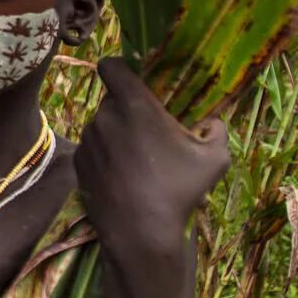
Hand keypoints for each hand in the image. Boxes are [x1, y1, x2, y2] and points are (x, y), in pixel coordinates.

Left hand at [76, 57, 228, 260]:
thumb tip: (214, 124)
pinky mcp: (78, 163)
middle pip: (112, 99)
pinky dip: (105, 155)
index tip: (133, 78)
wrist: (140, 232)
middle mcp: (104, 116)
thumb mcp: (214, 160)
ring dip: (117, 134)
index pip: (111, 65)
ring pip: (102, 125)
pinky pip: (93, 148)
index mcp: (134, 105)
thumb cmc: (178, 190)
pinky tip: (123, 176)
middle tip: (149, 132)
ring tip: (139, 161)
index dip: (120, 67)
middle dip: (128, 110)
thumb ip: (218, 132)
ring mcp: (88, 140)